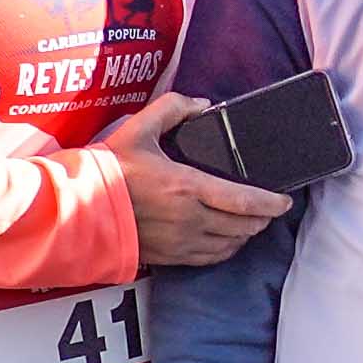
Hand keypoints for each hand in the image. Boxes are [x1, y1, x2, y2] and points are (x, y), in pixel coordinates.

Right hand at [103, 95, 284, 270]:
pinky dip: (225, 250)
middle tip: (271, 210)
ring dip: (246, 235)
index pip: (245, 201)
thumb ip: (173, 108)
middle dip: (262, 219)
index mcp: (188, 187)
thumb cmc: (108, 171)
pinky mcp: (168, 257)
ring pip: (228, 245)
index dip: (271, 203)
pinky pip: (208, 259)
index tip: (285, 201)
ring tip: (252, 224)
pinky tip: (226, 241)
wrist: (77, 210)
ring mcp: (180, 242)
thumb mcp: (139, 128)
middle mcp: (190, 219)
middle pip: (243, 226)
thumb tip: (201, 103)